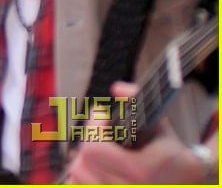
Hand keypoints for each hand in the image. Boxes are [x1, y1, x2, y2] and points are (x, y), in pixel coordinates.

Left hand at [63, 82, 213, 183]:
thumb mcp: (161, 124)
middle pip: (84, 160)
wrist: (188, 181)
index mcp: (143, 171)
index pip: (95, 149)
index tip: (101, 113)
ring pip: (78, 174)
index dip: (94, 126)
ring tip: (96, 147)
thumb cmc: (171, 150)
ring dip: (82, 156)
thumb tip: (117, 89)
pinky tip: (93, 165)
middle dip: (89, 138)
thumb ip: (139, 100)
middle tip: (100, 130)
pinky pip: (79, 185)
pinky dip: (81, 174)